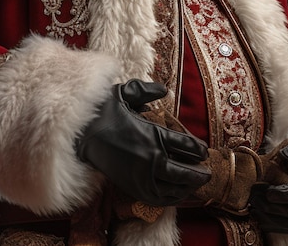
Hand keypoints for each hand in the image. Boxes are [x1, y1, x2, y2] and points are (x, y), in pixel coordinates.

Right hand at [76, 79, 209, 205]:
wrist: (79, 135)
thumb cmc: (101, 112)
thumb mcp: (124, 92)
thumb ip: (146, 90)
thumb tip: (164, 90)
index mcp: (152, 134)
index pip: (185, 145)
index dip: (197, 149)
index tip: (203, 151)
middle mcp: (150, 158)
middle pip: (184, 171)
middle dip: (199, 173)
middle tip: (208, 173)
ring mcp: (141, 175)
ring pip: (172, 187)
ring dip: (187, 187)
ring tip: (196, 185)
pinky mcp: (131, 187)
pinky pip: (157, 198)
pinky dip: (170, 199)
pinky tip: (176, 196)